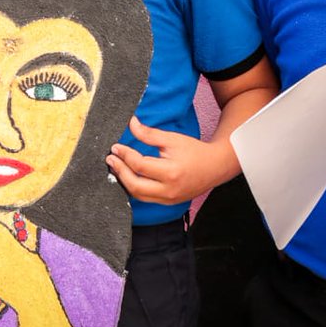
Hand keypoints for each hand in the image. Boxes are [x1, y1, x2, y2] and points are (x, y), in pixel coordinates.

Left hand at [106, 116, 232, 204]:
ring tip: (116, 167)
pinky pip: (146, 198)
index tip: (115, 147)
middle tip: (110, 159)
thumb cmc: (195, 151)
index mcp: (171, 172)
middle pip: (135, 186)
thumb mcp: (172, 139)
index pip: (140, 166)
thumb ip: (149, 134)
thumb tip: (131, 124)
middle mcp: (169, 190)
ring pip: (138, 195)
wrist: (215, 167)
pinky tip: (127, 177)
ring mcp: (169, 199)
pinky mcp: (168, 203)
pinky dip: (134, 188)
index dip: (125, 155)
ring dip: (124, 181)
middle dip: (119, 171)